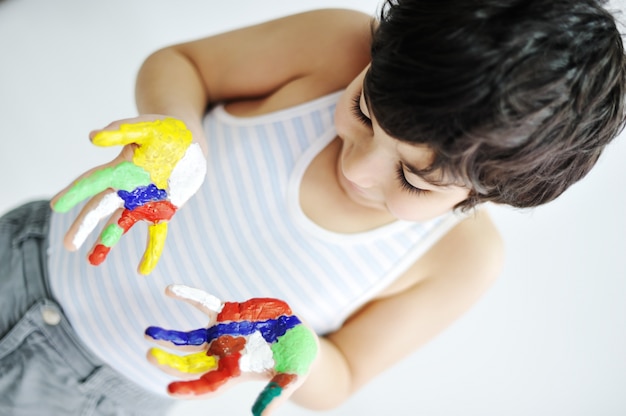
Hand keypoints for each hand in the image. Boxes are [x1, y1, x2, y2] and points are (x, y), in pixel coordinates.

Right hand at [51, 116, 205, 274]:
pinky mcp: (163, 210)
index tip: (57, 205)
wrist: (190, 143)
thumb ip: (122, 130)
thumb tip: (92, 137)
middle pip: (100, 208)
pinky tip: (144, 270)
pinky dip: (151, 251)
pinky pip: (156, 234)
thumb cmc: (165, 131)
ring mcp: (144, 202)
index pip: (92, 181)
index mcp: (121, 168)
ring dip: (107, 241)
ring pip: (121, 224)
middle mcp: (128, 188)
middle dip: (84, 225)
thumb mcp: (147, 126)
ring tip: (92, 261)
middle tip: (68, 244)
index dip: (75, 192)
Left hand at [145, 284, 318, 415]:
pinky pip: (204, 303)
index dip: (188, 389)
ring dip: (169, 336)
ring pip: (190, 338)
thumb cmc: (296, 362)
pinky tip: (170, 290)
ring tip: (148, 333)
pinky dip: (188, 296)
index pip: (207, 386)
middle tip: (149, 356)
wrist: (301, 337)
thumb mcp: (290, 379)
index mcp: (235, 373)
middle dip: (169, 362)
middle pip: (189, 363)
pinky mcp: (230, 312)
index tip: (169, 390)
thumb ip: (275, 394)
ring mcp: (224, 334)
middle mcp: (224, 355)